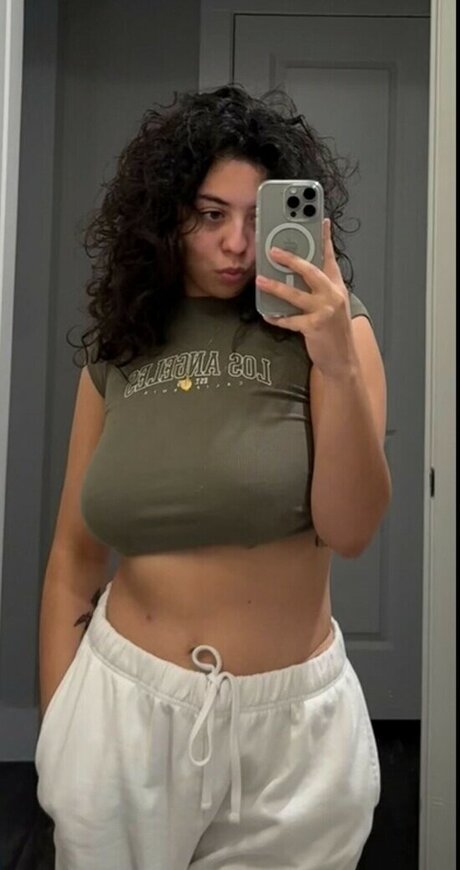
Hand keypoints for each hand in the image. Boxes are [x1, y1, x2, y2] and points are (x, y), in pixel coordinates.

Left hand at [256, 219, 358, 378]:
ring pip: (296, 294)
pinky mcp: (315, 327)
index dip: (325, 238)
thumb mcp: (332, 305)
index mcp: (337, 287)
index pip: (330, 258)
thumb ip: (320, 288)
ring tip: (260, 280)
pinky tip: (268, 314)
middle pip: (311, 271)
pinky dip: (278, 317)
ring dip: (276, 286)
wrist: (342, 360)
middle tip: (273, 251)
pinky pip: (290, 320)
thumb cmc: (334, 332)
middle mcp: (333, 296)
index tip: (321, 220)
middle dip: (291, 259)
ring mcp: (325, 311)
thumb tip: (297, 274)